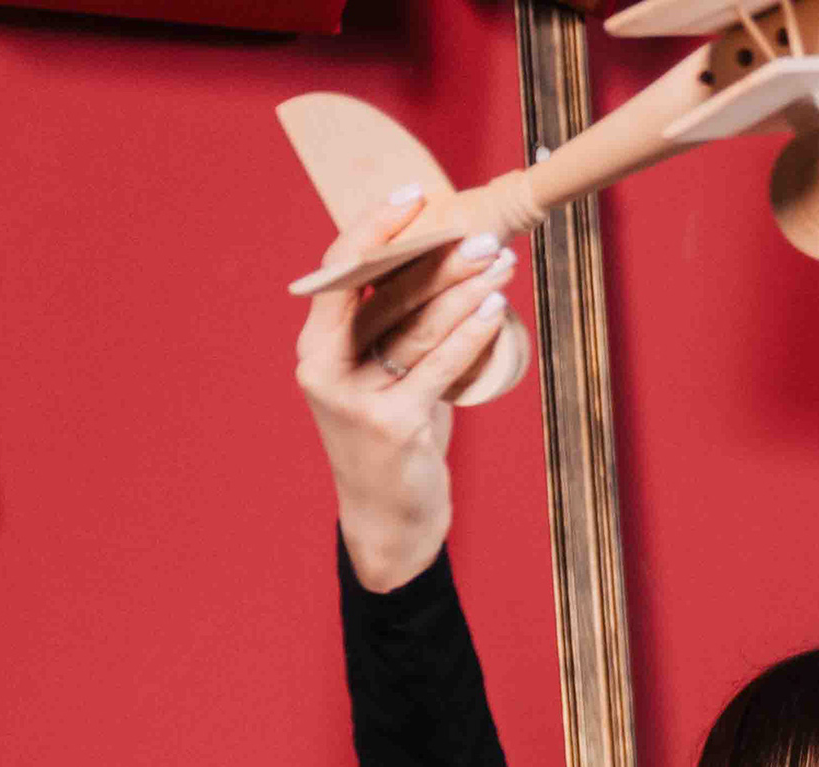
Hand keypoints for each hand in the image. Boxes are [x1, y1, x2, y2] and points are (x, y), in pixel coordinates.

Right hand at [295, 196, 520, 591]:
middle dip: (439, 258)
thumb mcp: (387, 380)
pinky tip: (496, 310)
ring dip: (465, 290)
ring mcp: (356, 398)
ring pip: (416, 328)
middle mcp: (325, 368)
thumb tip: (444, 269)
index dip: (375, 227)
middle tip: (483, 232)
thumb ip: (397, 334)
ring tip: (502, 263)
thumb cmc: (395, 439)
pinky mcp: (394, 425)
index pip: (341, 271)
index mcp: (316, 348)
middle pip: (386, 295)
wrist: (390, 519)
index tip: (414, 195)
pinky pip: (438, 368)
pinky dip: (470, 336)